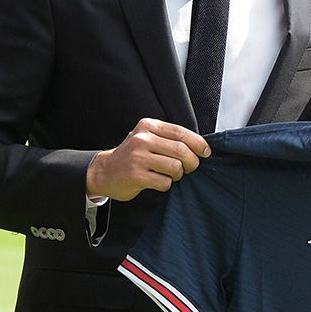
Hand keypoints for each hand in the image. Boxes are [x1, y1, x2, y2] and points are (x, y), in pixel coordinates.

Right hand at [86, 119, 210, 200]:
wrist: (104, 172)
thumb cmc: (133, 156)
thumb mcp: (148, 138)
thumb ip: (169, 138)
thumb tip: (201, 146)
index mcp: (148, 126)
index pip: (180, 132)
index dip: (198, 143)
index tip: (206, 152)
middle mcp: (143, 139)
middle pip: (182, 151)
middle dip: (192, 162)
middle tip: (190, 168)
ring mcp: (138, 157)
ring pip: (175, 167)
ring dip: (178, 175)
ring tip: (170, 175)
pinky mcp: (135, 175)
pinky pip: (164, 182)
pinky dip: (166, 184)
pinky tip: (158, 181)